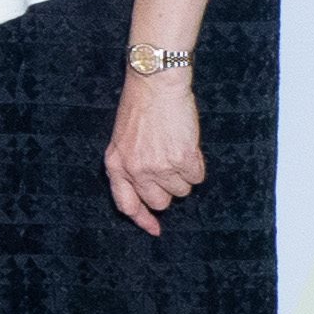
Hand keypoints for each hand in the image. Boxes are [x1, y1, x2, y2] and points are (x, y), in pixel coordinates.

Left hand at [103, 68, 205, 236]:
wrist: (155, 84)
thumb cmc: (140, 107)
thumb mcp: (121, 139)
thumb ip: (129, 165)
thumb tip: (146, 189)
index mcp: (116, 165)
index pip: (126, 204)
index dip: (143, 219)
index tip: (155, 229)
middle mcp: (135, 170)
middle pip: (160, 202)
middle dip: (168, 189)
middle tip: (170, 166)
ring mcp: (159, 166)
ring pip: (182, 191)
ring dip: (183, 174)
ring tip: (176, 148)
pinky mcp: (181, 159)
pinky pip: (197, 177)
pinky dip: (196, 165)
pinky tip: (187, 146)